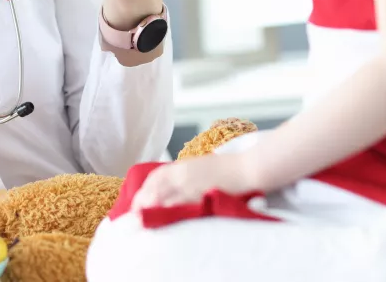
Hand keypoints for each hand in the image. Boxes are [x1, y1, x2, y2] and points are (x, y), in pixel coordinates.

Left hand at [130, 152, 261, 210]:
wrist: (248, 170)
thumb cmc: (229, 168)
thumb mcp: (203, 165)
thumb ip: (187, 174)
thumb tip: (174, 185)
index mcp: (184, 165)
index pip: (156, 176)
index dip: (145, 188)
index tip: (139, 199)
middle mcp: (183, 174)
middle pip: (155, 188)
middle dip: (143, 200)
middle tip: (137, 212)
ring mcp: (191, 186)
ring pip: (164, 198)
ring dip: (153, 208)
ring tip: (146, 219)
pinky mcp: (200, 197)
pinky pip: (180, 207)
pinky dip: (170, 213)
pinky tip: (165, 220)